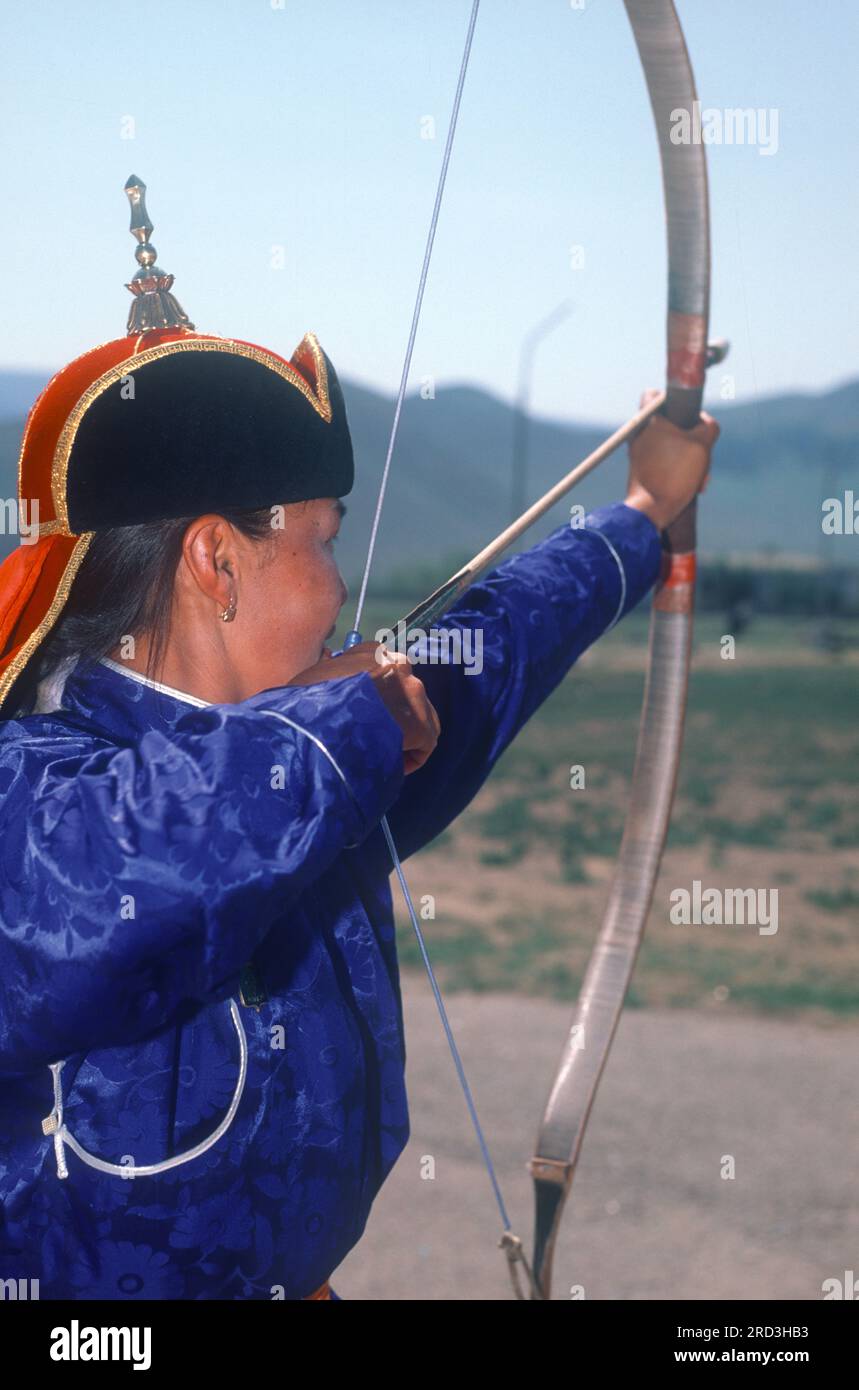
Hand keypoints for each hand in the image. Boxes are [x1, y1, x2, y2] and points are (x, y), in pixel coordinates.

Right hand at [288, 641, 440, 774]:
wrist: (321, 719)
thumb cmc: (308, 700)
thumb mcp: (314, 677)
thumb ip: (329, 678)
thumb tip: (325, 689)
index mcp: (372, 651)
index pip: (384, 671)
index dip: (376, 697)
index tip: (363, 716)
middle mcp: (398, 665)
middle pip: (405, 693)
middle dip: (394, 714)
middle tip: (375, 734)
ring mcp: (413, 692)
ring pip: (419, 716)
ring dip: (404, 734)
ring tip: (383, 752)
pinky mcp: (421, 723)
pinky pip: (424, 743)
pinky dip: (410, 756)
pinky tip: (391, 766)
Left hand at [624, 389, 719, 530]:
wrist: (651, 510)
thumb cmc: (674, 474)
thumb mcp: (702, 444)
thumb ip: (708, 427)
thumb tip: (706, 424)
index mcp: (648, 421)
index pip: (654, 394)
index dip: (673, 399)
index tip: (686, 414)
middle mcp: (639, 434)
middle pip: (671, 423)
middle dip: (691, 437)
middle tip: (701, 452)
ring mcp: (639, 453)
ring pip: (673, 445)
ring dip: (690, 458)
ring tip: (699, 477)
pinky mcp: (642, 470)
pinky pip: (667, 462)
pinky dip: (680, 469)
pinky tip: (693, 485)